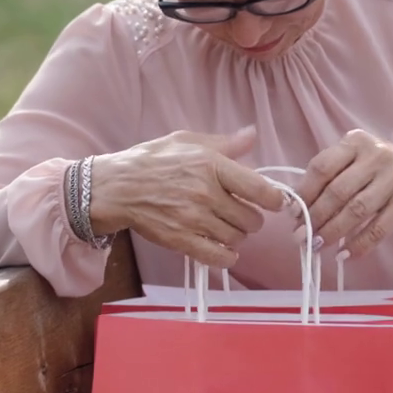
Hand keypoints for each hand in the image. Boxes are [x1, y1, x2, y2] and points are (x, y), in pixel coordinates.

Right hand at [88, 128, 287, 267]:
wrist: (117, 187)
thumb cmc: (152, 160)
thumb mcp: (187, 141)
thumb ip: (225, 143)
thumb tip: (252, 135)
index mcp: (212, 165)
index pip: (260, 189)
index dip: (275, 199)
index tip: (274, 202)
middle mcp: (206, 193)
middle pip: (251, 219)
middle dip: (251, 218)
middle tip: (240, 214)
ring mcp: (194, 219)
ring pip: (237, 238)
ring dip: (237, 236)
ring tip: (226, 228)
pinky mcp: (181, 240)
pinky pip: (217, 257)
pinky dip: (226, 257)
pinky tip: (224, 250)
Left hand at [297, 130, 392, 258]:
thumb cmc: (385, 169)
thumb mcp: (360, 159)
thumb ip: (332, 174)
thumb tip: (297, 205)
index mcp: (357, 142)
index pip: (323, 166)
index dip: (304, 193)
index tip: (292, 213)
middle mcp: (375, 157)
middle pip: (337, 191)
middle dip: (314, 217)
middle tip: (300, 236)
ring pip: (355, 211)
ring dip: (332, 232)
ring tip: (317, 246)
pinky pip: (377, 229)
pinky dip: (359, 245)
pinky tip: (344, 255)